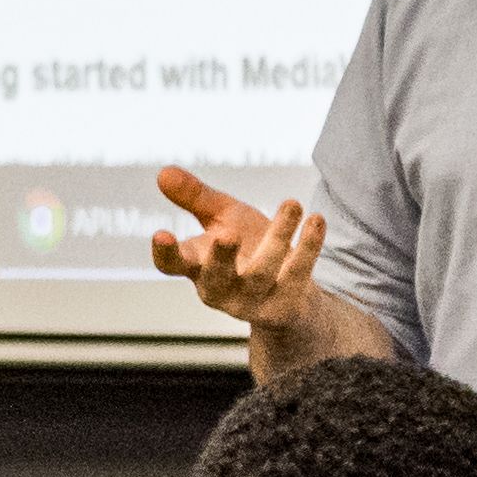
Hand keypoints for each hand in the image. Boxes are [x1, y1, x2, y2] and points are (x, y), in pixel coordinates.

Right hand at [149, 165, 336, 328]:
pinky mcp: (284, 305)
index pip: (173, 265)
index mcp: (197, 267)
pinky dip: (308, 247)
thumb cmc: (246, 248)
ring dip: (278, 236)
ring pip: (262, 272)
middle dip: (221, 258)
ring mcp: (252, 301)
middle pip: (216, 278)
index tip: (161, 235)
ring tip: (292, 203)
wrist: (288, 294)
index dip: (165, 253)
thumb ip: (195, 197)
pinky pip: (297, 275)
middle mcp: (220, 289)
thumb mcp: (221, 219)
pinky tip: (315, 219)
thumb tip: (163, 172)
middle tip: (227, 235)